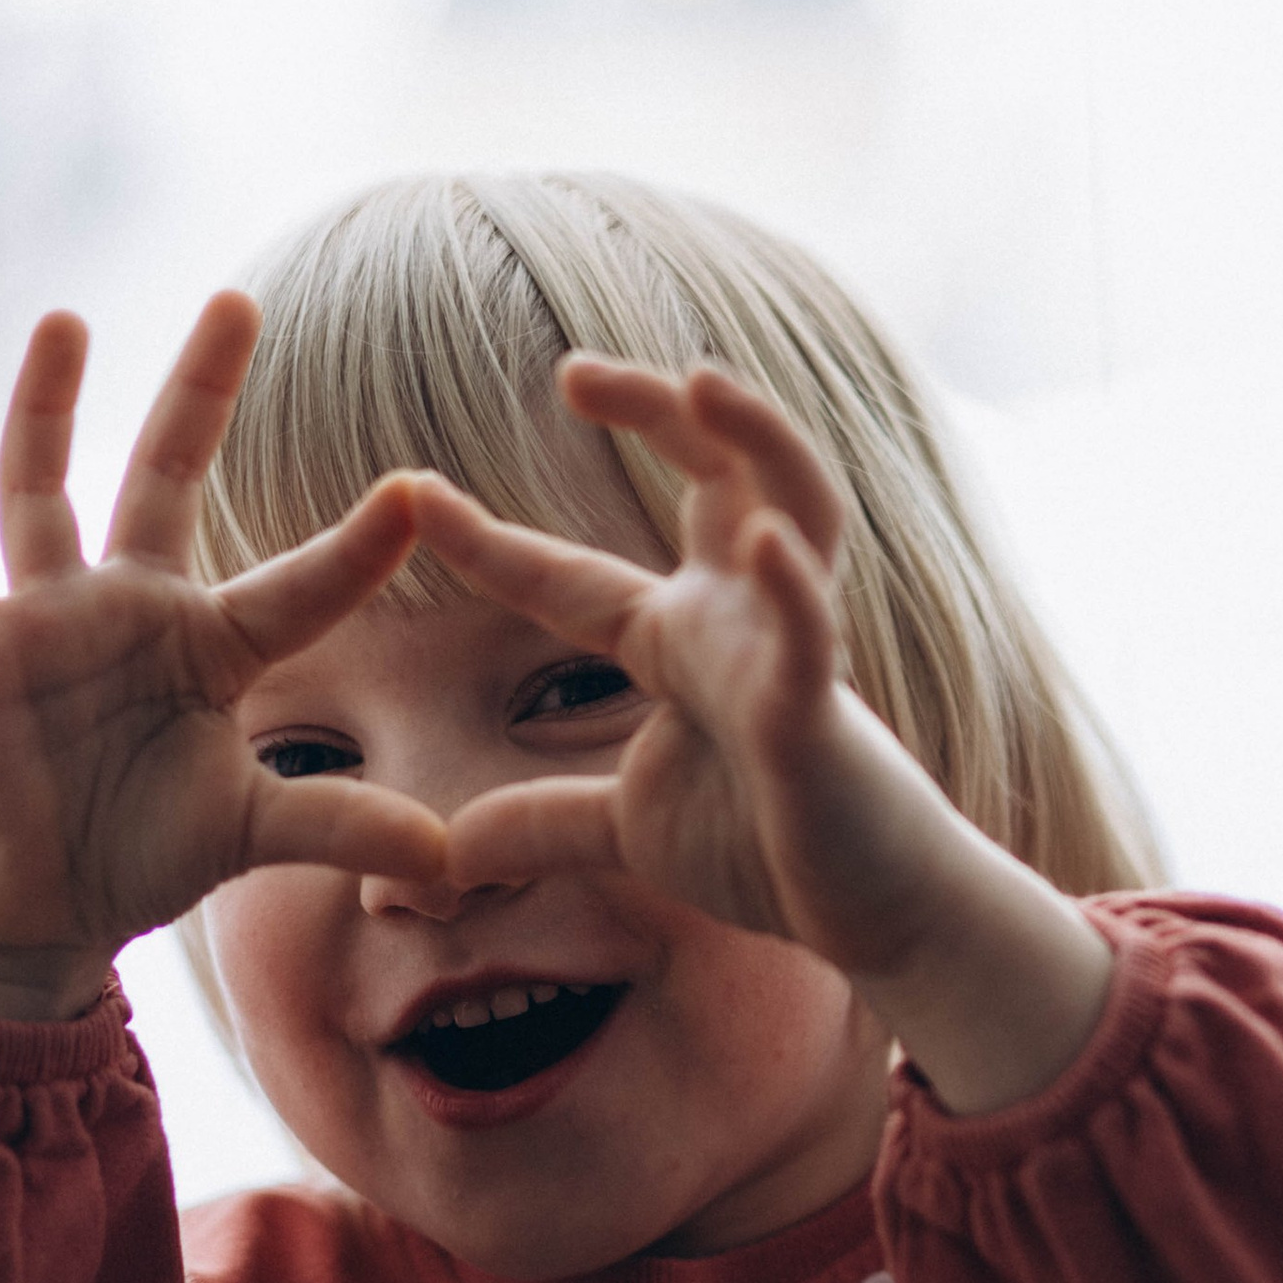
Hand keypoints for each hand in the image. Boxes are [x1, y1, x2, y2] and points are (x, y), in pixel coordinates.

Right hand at [0, 299, 444, 1020]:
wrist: (37, 907)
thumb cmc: (142, 854)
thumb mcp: (253, 835)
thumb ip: (339, 824)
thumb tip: (447, 856)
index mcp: (212, 645)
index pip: (299, 587)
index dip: (357, 548)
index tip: (418, 490)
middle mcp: (132, 607)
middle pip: (169, 476)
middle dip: (200, 391)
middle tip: (238, 300)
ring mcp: (47, 620)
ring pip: (43, 491)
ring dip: (48, 407)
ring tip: (66, 321)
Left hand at [412, 359, 1114, 1112]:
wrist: (870, 912)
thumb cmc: (768, 848)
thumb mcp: (629, 834)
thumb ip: (545, 824)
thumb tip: (452, 852)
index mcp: (680, 641)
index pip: (568, 577)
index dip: (489, 540)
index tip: (411, 493)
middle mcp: (737, 621)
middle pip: (708, 479)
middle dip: (653, 414)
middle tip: (575, 370)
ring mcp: (787, 654)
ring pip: (792, 512)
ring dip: (756, 442)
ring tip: (705, 382)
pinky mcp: (822, 716)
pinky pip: (812, 637)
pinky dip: (792, 589)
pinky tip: (765, 543)